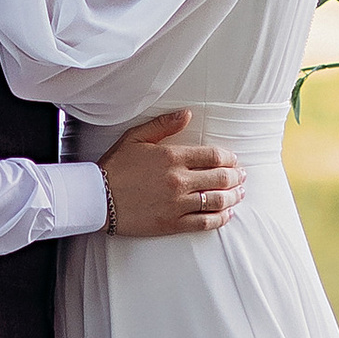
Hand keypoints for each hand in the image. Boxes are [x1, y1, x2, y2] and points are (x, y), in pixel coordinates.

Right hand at [98, 109, 247, 238]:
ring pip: (216, 201)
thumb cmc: (115, 166)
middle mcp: (179, 180)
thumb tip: (186, 114)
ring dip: (233, 197)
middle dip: (236, 177)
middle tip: (242, 176)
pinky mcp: (172, 223)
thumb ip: (164, 124)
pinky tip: (226, 214)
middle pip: (221, 178)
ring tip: (239, 194)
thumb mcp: (136, 137)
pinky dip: (220, 218)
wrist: (96, 198)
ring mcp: (177, 204)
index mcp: (172, 157)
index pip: (214, 156)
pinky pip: (204, 222)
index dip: (230, 158)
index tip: (234, 160)